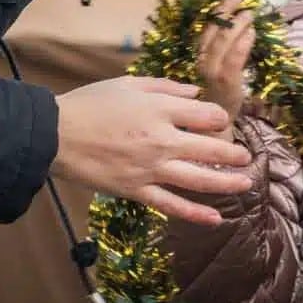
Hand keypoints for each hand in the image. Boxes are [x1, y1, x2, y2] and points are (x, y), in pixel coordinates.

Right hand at [52, 76, 252, 225]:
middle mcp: (161, 140)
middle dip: (233, 153)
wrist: (55, 135)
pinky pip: (171, 205)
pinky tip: (215, 218)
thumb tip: (196, 94)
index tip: (221, 122)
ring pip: (198, 179)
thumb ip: (167, 88)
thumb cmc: (91, 104)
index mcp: (160, 110)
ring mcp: (150, 168)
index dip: (219, 118)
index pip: (206, 115)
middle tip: (247, 157)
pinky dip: (194, 213)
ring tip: (246, 183)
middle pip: (210, 148)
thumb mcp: (130, 83)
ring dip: (226, 182)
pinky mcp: (136, 190)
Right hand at [196, 0, 256, 127]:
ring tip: (249, 13)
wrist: (212, 130)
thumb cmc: (214, 100)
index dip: (216, 12)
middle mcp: (201, 63)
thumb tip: (233, 29)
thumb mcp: (211, 73)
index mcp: (197, 59)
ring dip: (237, 24)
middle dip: (225, 11)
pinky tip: (251, 33)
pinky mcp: (225, 83)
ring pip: (222, 42)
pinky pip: (234, 59)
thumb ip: (219, 52)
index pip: (205, 30)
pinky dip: (243, 44)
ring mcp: (211, 73)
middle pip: (212, 31)